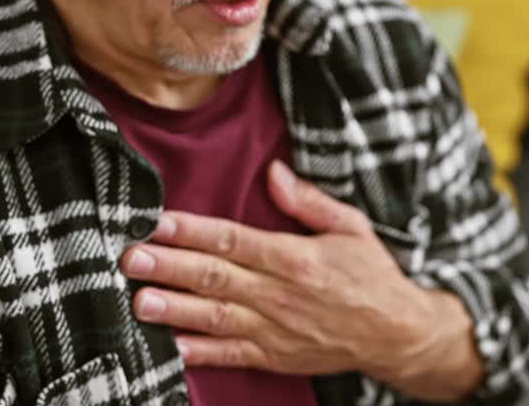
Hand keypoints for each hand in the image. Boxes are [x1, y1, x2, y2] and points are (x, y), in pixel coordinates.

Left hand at [120, 161, 481, 398]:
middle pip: (216, 277)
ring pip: (215, 316)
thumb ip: (308, 201)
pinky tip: (170, 347)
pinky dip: (199, 353)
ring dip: (175, 309)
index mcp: (296, 258)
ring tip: (139, 300)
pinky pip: (231, 355)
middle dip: (170, 266)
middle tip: (132, 257)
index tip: (159, 221)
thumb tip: (273, 172)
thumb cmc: (372, 275)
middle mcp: (280, 294)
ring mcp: (275, 329)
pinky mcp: (274, 356)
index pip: (234, 240)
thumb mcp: (351, 227)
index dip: (193, 230)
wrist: (396, 333)